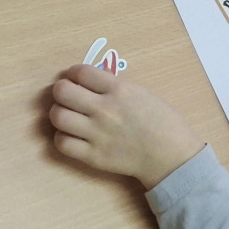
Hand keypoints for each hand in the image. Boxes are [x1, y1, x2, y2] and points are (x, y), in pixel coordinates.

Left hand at [49, 63, 203, 189]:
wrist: (170, 155)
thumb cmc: (163, 121)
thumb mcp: (142, 93)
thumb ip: (116, 88)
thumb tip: (92, 84)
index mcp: (120, 89)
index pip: (81, 72)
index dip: (74, 73)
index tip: (75, 78)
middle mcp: (104, 109)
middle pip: (63, 92)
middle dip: (61, 90)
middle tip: (67, 95)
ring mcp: (96, 133)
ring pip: (58, 117)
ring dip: (59, 112)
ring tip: (67, 115)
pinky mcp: (92, 156)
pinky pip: (62, 143)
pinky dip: (62, 136)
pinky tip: (71, 135)